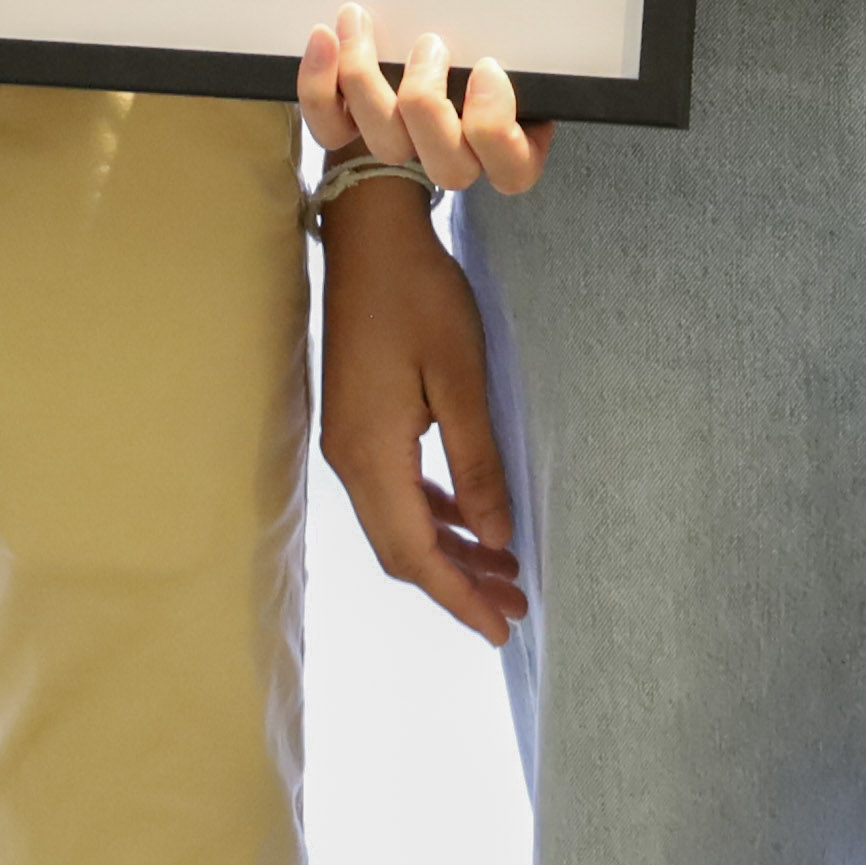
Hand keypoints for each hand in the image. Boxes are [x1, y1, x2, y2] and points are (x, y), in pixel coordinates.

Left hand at [298, 1, 548, 194]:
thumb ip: (525, 29)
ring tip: (360, 22)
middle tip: (430, 42)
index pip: (513, 168)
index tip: (488, 67)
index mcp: (509, 142)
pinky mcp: (350, 134)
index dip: (496, 126)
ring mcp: (401, 148)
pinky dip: (319, 86)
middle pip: (445, 165)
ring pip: (385, 144)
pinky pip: (330, 128)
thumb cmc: (480, 36)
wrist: (420, 44)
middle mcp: (455, 155)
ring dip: (367, 79)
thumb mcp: (514, 34)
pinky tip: (324, 38)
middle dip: (430, 102)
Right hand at [315, 185, 524, 642]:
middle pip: (402, 548)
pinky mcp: (358, 422)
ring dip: (450, 551)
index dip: (458, 598)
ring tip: (505, 570)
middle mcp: (351, 459)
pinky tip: (469, 519)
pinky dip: (434, 515)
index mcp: (372, 455)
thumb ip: (476, 463)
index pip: (415, 553)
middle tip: (516, 606)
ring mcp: (350, 441)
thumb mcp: (460, 378)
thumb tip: (495, 539)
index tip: (500, 630)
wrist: (369, 235)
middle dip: (458, 584)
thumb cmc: (419, 296)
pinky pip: (395, 490)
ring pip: (399, 522)